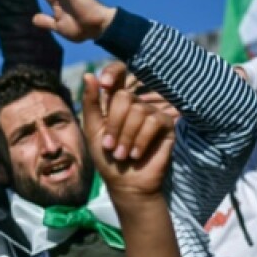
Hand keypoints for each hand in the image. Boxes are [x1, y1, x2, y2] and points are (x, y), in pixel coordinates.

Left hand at [81, 63, 175, 196]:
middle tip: (110, 146)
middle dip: (114, 124)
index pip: (118, 72)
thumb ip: (91, 103)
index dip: (113, 72)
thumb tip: (89, 74)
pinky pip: (154, 121)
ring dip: (126, 136)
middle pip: (124, 96)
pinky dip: (141, 140)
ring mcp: (152, 113)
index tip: (104, 83)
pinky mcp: (167, 125)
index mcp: (116, 101)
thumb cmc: (107, 158)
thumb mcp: (93, 129)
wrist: (125, 183)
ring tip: (122, 155)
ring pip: (138, 111)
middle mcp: (136, 103)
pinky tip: (136, 154)